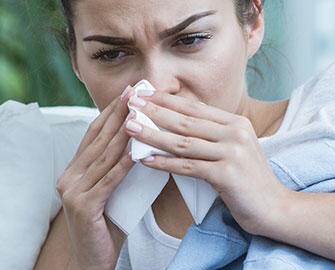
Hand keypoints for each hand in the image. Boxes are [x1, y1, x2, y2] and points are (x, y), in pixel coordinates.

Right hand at [56, 91, 134, 269]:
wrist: (92, 259)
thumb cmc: (106, 223)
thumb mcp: (108, 190)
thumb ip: (115, 169)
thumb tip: (139, 145)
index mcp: (74, 170)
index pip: (93, 134)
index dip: (110, 113)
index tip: (127, 94)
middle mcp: (69, 176)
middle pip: (98, 140)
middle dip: (118, 115)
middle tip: (133, 94)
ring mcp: (73, 191)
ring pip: (103, 157)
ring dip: (123, 134)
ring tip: (138, 114)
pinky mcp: (84, 207)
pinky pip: (108, 181)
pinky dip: (123, 165)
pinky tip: (136, 151)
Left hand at [125, 91, 288, 234]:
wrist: (274, 207)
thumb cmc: (249, 179)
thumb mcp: (234, 148)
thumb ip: (211, 134)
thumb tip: (176, 124)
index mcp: (236, 123)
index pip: (195, 108)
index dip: (168, 100)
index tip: (145, 94)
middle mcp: (235, 133)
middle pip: (186, 121)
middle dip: (155, 111)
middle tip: (130, 104)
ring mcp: (232, 152)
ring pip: (183, 142)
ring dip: (153, 135)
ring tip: (130, 128)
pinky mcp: (226, 174)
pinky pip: (187, 167)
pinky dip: (165, 163)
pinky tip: (146, 160)